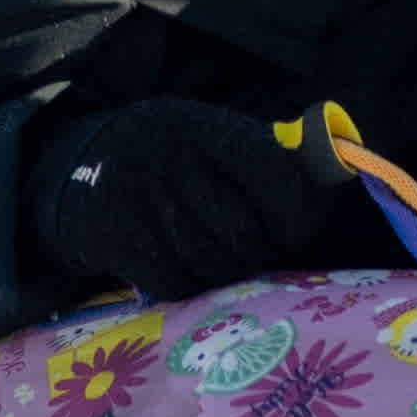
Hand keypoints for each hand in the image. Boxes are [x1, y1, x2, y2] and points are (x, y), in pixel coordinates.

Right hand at [24, 99, 395, 297]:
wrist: (75, 165)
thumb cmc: (169, 156)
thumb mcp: (212, 138)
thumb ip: (264, 159)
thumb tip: (341, 171)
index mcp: (211, 130)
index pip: (276, 178)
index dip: (297, 215)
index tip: (293, 231)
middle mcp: (176, 161)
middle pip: (244, 233)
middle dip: (258, 253)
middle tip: (255, 255)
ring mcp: (142, 200)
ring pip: (211, 263)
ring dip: (225, 274)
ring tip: (221, 262)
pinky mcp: (115, 236)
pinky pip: (173, 282)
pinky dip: (188, 286)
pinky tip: (185, 271)